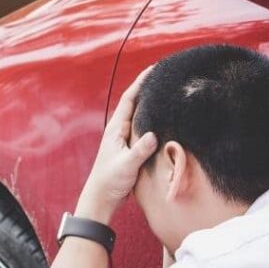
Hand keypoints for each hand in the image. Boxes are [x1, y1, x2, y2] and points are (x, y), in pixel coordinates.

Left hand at [75, 67, 157, 221]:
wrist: (102, 198)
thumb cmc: (110, 181)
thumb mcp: (126, 165)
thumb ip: (139, 151)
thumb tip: (152, 135)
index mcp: (116, 129)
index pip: (129, 99)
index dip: (140, 83)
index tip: (153, 69)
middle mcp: (119, 130)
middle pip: (135, 103)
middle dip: (147, 88)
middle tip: (164, 76)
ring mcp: (125, 139)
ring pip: (139, 116)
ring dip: (151, 104)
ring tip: (166, 92)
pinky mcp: (131, 148)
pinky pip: (143, 128)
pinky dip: (152, 120)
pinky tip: (163, 119)